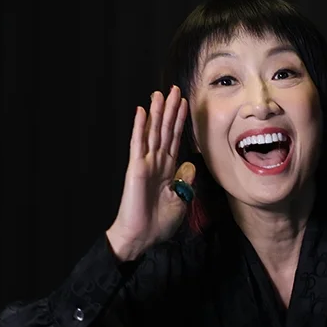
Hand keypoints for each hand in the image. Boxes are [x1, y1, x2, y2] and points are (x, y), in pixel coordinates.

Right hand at [106, 86, 194, 261]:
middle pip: (165, 130)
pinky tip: (141, 111)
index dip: (180, 121)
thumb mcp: (181, 200)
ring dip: (157, 112)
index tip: (185, 103)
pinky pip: (138, 144)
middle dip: (170, 110)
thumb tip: (190, 166)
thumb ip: (185, 181)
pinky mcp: (136, 168)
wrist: (142, 236)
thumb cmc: (158, 223)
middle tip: (175, 89)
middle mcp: (156, 162)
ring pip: (153, 132)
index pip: (175, 139)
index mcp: (167, 169)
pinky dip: (140, 127)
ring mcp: (145, 163)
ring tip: (160, 93)